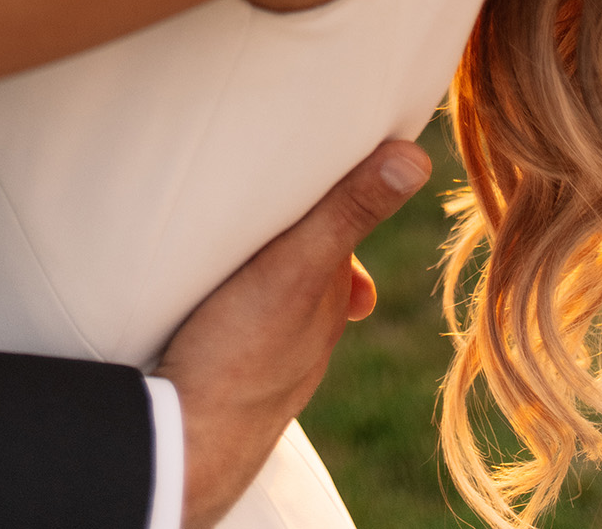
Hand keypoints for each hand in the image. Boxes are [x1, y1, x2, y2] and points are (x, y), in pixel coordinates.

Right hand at [156, 139, 431, 528]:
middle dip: (304, 234)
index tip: (328, 163)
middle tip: (274, 194)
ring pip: (280, 299)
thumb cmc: (242, 350)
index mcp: (332, 298)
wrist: (186, 443)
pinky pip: (245, 326)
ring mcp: (272, 359)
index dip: (337, 200)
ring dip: (270, 269)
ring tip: (242, 237)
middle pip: (315, 267)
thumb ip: (350, 212)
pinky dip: (240, 305)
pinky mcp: (232, 375)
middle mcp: (311, 332)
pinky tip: (215, 299)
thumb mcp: (298, 266)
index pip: (345, 234)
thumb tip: (416, 158)